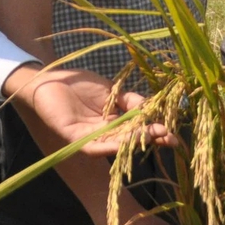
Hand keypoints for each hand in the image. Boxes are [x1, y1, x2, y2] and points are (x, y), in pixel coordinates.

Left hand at [4, 64, 165, 155]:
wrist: (50, 78)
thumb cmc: (79, 84)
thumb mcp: (111, 90)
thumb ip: (130, 101)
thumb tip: (152, 109)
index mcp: (114, 122)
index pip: (138, 129)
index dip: (155, 131)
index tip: (174, 131)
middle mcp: (104, 133)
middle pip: (130, 140)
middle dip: (151, 139)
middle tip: (170, 138)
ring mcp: (89, 137)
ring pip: (115, 144)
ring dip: (135, 142)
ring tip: (154, 137)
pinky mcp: (74, 138)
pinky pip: (94, 146)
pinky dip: (110, 146)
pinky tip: (124, 144)